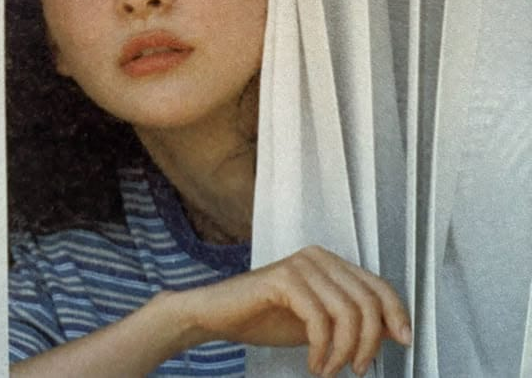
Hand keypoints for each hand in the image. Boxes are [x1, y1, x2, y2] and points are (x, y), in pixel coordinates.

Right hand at [177, 245, 410, 376]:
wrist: (219, 316)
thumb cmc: (267, 318)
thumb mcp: (320, 322)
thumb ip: (352, 321)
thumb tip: (394, 330)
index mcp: (331, 263)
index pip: (379, 285)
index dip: (397, 314)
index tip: (404, 343)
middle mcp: (318, 257)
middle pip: (368, 302)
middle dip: (368, 344)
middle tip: (354, 369)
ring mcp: (300, 265)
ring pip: (347, 313)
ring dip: (344, 352)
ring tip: (330, 369)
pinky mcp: (283, 279)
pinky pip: (319, 320)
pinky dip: (322, 350)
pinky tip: (313, 365)